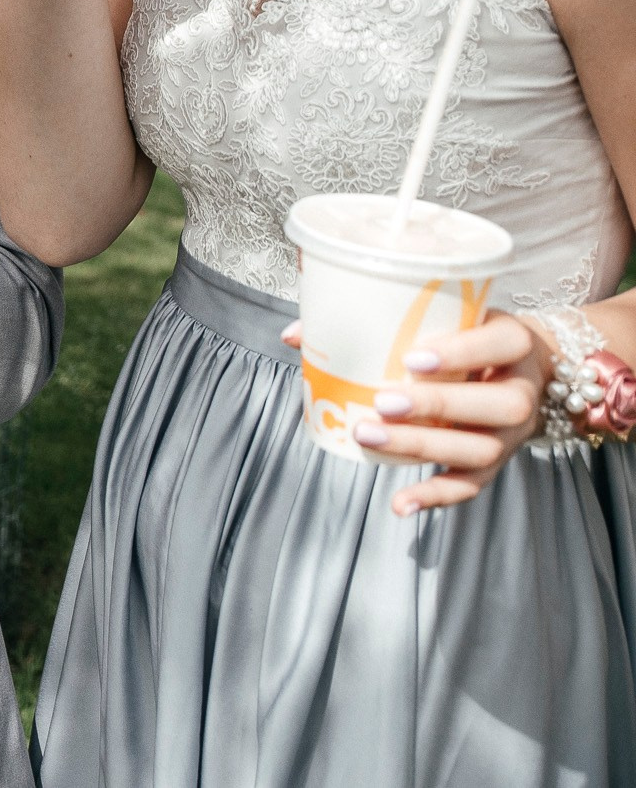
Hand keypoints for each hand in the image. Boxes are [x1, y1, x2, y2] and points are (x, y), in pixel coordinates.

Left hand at [282, 313, 547, 515]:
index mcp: (515, 343)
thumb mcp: (440, 314)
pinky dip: (435, 496)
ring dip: (423, 447)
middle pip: (498, 405)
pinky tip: (399, 502)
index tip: (413, 358)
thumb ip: (378, 318)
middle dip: (438, 406)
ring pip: (480, 449)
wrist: (518, 366)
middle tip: (383, 402)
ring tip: (368, 436)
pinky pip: (470, 485)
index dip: (463, 352)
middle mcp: (522, 391)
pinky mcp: (497, 463)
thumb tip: (294, 336)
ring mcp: (512, 433)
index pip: (503, 343)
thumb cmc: (464, 333)